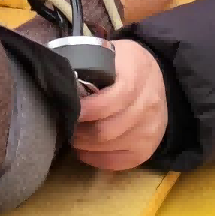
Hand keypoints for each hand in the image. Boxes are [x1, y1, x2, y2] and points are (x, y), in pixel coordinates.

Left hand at [71, 39, 167, 171]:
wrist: (155, 77)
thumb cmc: (123, 65)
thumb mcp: (110, 54)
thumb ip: (88, 65)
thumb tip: (59, 81)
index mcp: (137, 74)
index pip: (111, 100)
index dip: (86, 109)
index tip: (68, 108)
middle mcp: (148, 104)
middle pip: (107, 129)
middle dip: (79, 131)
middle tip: (65, 125)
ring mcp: (151, 128)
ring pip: (110, 146)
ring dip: (84, 145)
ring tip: (72, 135)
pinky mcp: (148, 148)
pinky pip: (118, 162)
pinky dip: (96, 158)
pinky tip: (85, 149)